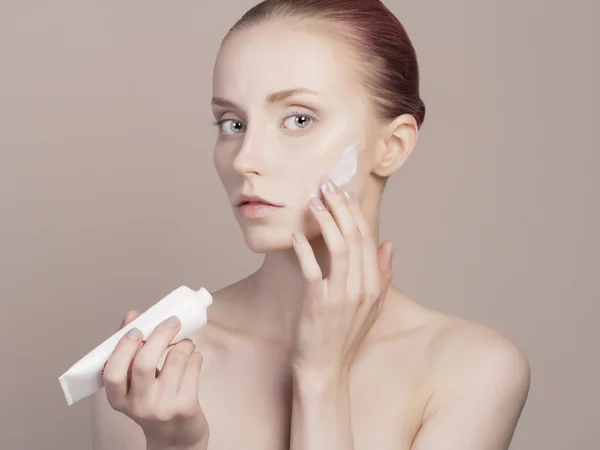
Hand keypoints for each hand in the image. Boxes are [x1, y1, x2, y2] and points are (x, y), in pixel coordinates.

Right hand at [102, 310, 208, 448]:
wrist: (174, 437)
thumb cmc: (153, 400)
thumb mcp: (135, 382)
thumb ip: (131, 349)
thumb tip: (133, 315)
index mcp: (119, 398)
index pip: (113, 373)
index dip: (124, 348)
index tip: (137, 329)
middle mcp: (138, 405)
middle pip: (144, 364)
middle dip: (160, 336)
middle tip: (171, 321)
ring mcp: (163, 407)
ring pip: (175, 361)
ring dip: (183, 343)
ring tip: (185, 342)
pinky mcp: (185, 406)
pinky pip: (193, 368)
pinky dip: (195, 355)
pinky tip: (192, 356)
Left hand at [290, 178, 393, 376]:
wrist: (326, 368)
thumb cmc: (346, 336)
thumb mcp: (372, 306)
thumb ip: (383, 273)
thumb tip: (390, 243)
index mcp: (374, 285)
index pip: (367, 239)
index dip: (355, 212)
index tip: (344, 192)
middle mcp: (361, 288)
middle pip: (354, 237)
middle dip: (340, 207)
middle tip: (326, 184)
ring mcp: (340, 297)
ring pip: (338, 249)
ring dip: (325, 221)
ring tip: (313, 200)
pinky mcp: (317, 305)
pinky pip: (312, 271)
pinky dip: (305, 250)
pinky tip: (296, 234)